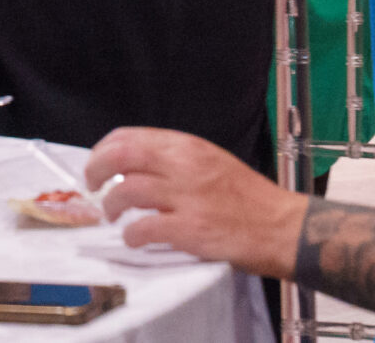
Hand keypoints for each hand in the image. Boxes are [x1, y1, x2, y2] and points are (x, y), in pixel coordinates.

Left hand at [84, 126, 309, 275]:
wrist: (282, 226)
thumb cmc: (248, 199)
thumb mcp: (212, 162)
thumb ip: (176, 161)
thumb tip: (136, 166)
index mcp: (188, 147)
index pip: (130, 136)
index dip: (103, 149)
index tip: (97, 163)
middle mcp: (184, 166)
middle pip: (121, 156)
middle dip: (96, 170)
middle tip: (92, 186)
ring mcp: (186, 197)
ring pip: (127, 190)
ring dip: (111, 205)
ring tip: (114, 216)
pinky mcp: (190, 229)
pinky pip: (144, 228)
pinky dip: (131, 235)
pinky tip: (135, 238)